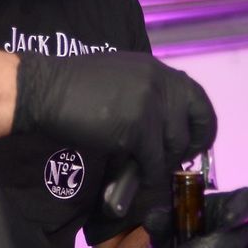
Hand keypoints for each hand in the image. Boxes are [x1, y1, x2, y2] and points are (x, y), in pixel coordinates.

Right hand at [12, 53, 215, 215]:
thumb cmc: (75, 86)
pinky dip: (146, 175)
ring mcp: (150, 104)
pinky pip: (153, 161)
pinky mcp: (137, 128)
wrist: (45, 89)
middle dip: (183, 149)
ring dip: (161, 163)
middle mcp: (160, 83)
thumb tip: (164, 122)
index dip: (202, 126)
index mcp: (158, 70)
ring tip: (146, 170)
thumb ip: (147, 92)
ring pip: (173, 146)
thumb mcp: (122, 77)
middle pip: (191, 126)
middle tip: (168, 161)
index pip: (199, 100)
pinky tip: (135, 177)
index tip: (192, 143)